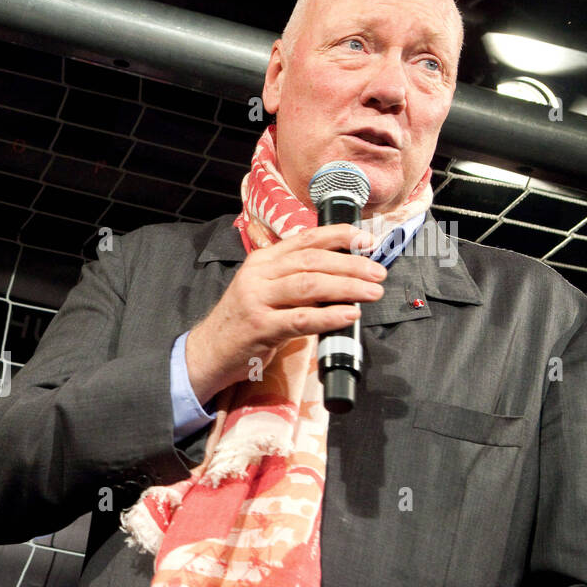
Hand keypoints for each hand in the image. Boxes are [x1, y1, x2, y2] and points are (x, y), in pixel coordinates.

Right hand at [185, 223, 383, 404]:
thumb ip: (297, 279)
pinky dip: (330, 315)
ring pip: (309, 285)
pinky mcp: (260, 327)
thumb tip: (344, 275)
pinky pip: (301, 319)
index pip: (306, 240)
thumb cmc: (244, 321)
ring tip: (373, 291)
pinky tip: (350, 314)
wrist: (209, 351)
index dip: (339, 236)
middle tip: (378, 272)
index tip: (367, 239)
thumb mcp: (266, 290)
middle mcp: (258, 275)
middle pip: (312, 261)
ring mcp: (257, 300)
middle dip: (351, 264)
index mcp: (262, 260)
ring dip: (347, 287)